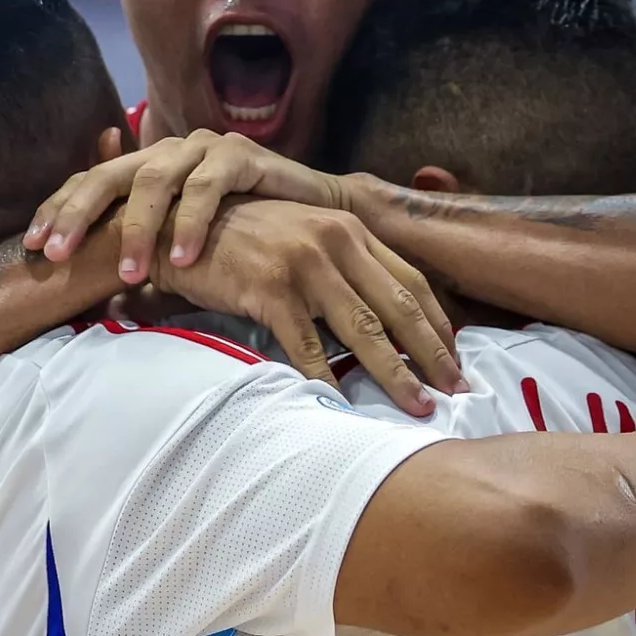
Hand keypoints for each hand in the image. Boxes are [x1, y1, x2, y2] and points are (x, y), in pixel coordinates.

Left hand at [25, 130, 342, 283]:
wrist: (314, 215)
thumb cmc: (243, 235)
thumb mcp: (182, 244)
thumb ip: (147, 256)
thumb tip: (108, 300)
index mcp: (145, 167)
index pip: (89, 183)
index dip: (57, 211)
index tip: (31, 248)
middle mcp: (167, 151)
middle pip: (108, 175)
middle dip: (77, 214)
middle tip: (57, 253)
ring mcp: (202, 148)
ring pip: (154, 181)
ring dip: (136, 229)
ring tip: (128, 273)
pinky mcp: (240, 155)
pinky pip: (207, 187)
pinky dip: (191, 223)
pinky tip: (182, 258)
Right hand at [160, 198, 464, 416]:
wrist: (179, 229)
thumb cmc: (241, 238)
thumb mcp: (301, 234)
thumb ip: (340, 262)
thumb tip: (377, 313)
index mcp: (349, 228)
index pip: (411, 280)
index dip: (438, 322)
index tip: (455, 355)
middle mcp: (335, 241)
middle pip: (400, 307)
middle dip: (432, 354)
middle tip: (456, 389)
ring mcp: (304, 265)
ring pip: (364, 330)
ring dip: (395, 374)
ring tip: (416, 406)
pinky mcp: (271, 289)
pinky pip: (307, 347)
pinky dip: (327, 380)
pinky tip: (344, 406)